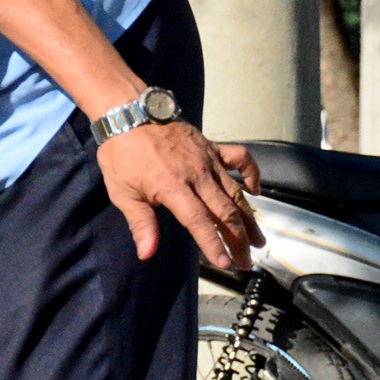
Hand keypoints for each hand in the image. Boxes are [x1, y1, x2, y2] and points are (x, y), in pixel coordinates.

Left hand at [95, 122, 263, 269]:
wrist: (129, 115)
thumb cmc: (121, 155)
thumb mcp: (122, 192)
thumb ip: (140, 223)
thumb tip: (147, 253)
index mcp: (173, 188)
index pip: (199, 222)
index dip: (213, 244)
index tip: (226, 264)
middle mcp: (196, 175)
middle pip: (224, 212)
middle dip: (238, 240)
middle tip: (246, 261)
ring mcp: (208, 160)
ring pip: (236, 192)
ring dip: (249, 218)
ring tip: (259, 240)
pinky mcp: (212, 147)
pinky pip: (240, 158)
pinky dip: (252, 173)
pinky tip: (255, 191)